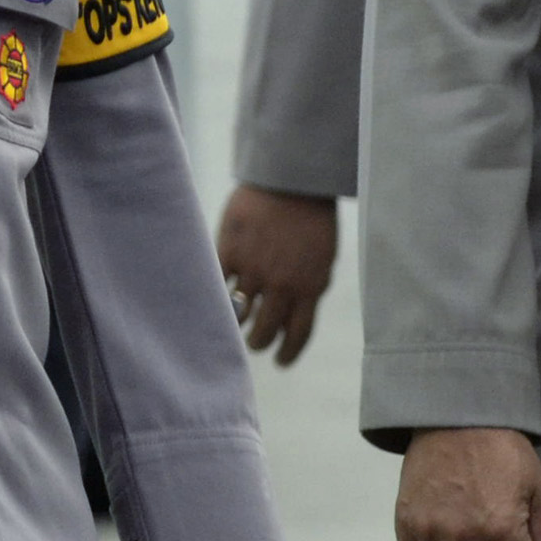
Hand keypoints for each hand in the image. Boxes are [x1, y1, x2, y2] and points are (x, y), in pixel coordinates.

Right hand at [215, 185, 336, 362]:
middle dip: (259, 342)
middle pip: (265, 330)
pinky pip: (219, 287)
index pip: (297, 334)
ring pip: (240, 314)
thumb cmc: (312, 218)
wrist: (292, 178)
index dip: (287, 354)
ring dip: (237, 325)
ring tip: (234, 324)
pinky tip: (216, 303)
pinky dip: (217, 298)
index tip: (281, 361)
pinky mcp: (230, 252)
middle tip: (254, 343)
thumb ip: (311, 287)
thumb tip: (294, 317)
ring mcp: (254, 268)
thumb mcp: (324, 258)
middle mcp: (282, 283)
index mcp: (310, 286)